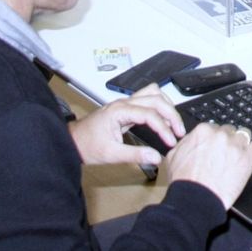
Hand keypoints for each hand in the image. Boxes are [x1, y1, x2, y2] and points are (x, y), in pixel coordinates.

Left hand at [69, 84, 186, 167]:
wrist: (72, 142)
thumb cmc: (86, 145)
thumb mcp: (111, 154)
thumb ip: (135, 155)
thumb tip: (155, 157)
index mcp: (119, 111)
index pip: (150, 114)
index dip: (164, 128)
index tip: (171, 141)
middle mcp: (124, 103)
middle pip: (156, 99)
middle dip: (171, 115)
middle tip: (179, 131)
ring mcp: (125, 103)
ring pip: (154, 94)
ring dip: (167, 106)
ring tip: (174, 123)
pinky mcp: (126, 108)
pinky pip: (148, 98)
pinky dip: (159, 105)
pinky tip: (162, 117)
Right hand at [162, 122, 251, 209]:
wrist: (194, 200)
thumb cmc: (183, 182)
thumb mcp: (173, 157)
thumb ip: (185, 144)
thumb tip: (189, 141)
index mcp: (203, 131)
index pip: (214, 129)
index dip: (214, 140)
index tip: (214, 149)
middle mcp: (221, 135)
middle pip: (230, 131)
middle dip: (227, 142)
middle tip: (224, 156)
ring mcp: (236, 145)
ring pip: (245, 136)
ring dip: (241, 145)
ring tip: (237, 158)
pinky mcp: (249, 158)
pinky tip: (250, 158)